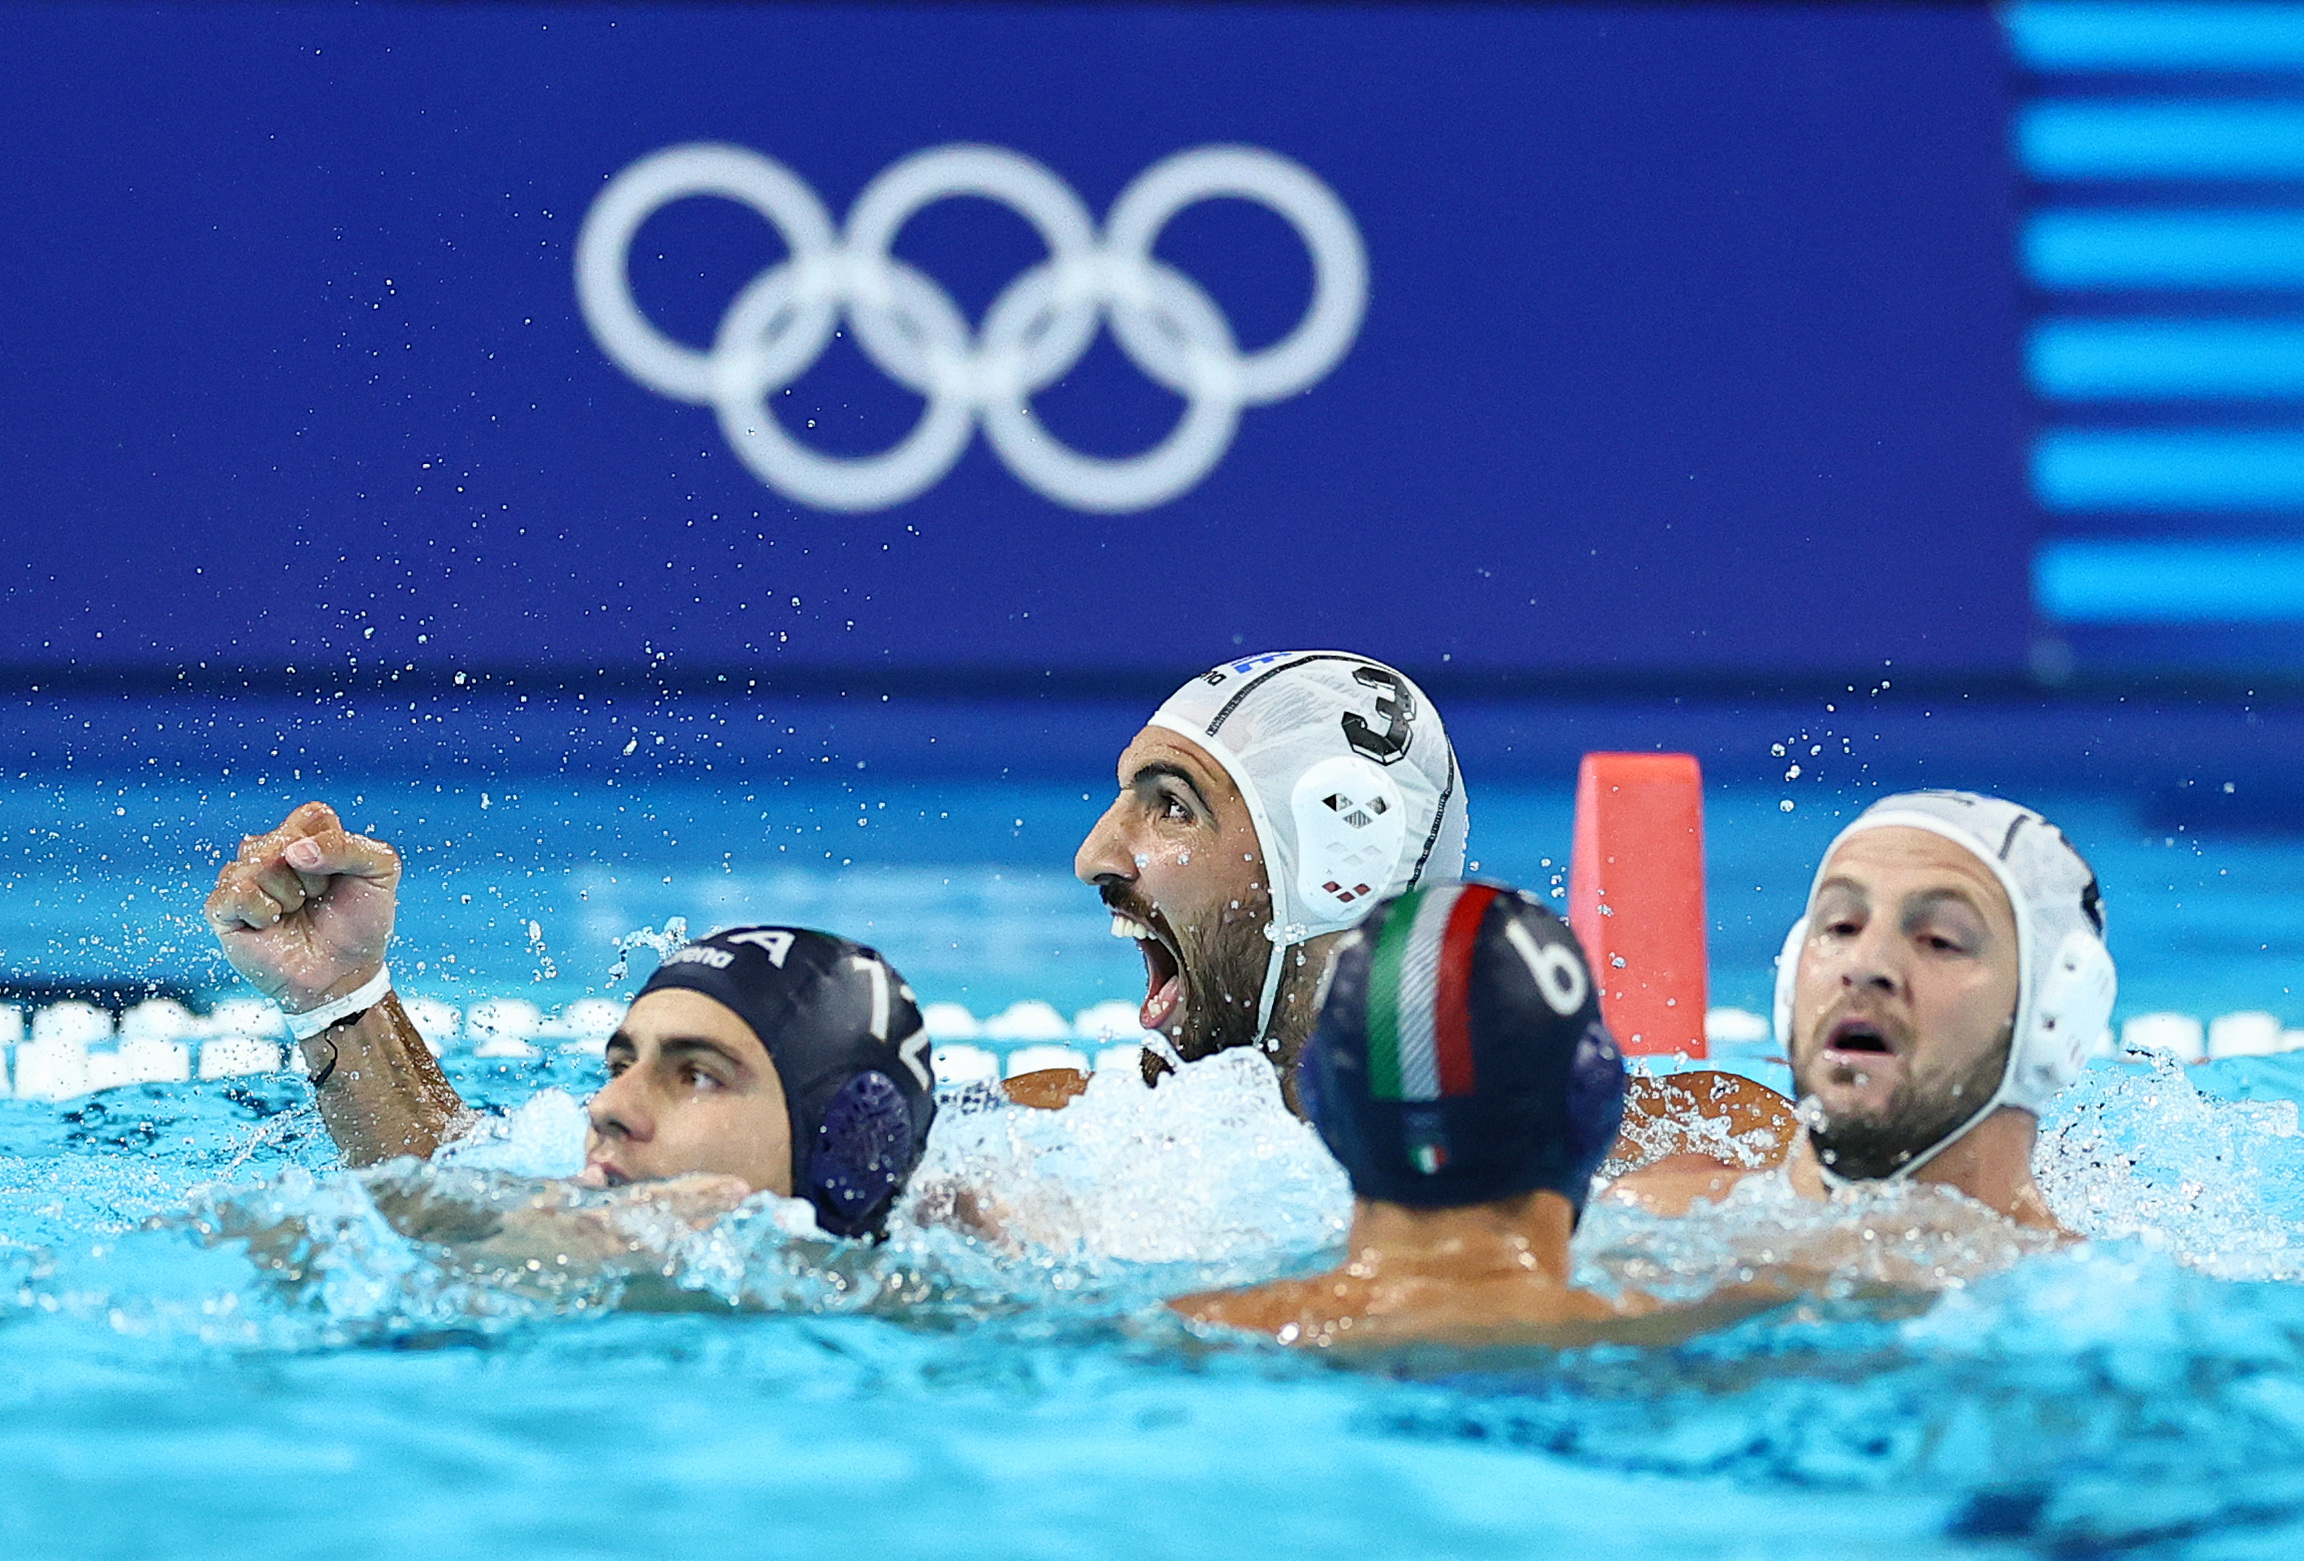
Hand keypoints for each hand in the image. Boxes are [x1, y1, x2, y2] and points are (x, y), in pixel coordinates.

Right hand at [203, 801, 401, 1011]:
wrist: (344, 974)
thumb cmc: (361, 923)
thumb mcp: (380, 873)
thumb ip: (349, 847)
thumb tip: (296, 851)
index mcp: (308, 837)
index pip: (312, 816)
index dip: (331, 845)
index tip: (343, 874)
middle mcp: (272, 853)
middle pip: (282, 839)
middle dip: (314, 876)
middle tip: (320, 898)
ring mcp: (244, 878)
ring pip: (257, 863)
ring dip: (290, 895)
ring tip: (296, 912)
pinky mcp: (224, 908)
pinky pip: (236, 892)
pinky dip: (263, 912)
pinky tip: (271, 924)